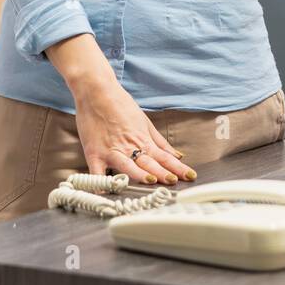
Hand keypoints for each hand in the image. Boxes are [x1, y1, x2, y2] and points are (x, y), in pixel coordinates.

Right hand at [75, 81, 196, 185]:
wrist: (96, 91)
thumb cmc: (120, 105)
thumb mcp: (144, 122)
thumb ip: (160, 142)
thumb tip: (178, 155)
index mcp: (143, 139)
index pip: (165, 156)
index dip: (178, 167)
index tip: (190, 176)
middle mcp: (129, 146)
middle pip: (150, 162)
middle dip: (163, 173)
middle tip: (176, 183)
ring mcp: (112, 150)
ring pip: (127, 165)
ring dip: (139, 174)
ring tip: (151, 182)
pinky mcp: (94, 153)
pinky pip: (97, 172)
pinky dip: (100, 183)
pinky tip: (106, 193)